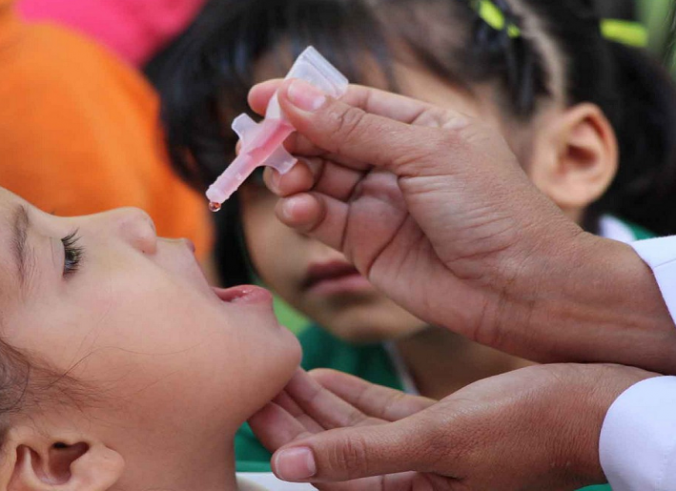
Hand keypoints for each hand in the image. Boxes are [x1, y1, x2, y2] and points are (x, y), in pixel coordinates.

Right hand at [248, 80, 675, 372]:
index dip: (303, 100)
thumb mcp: (424, 152)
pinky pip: (321, 219)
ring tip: (289, 182)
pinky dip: (302, 212)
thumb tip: (292, 97)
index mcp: (417, 127)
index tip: (259, 99)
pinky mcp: (365, 244)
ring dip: (293, 177)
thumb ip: (354, 128)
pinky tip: (299, 210)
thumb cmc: (490, 210)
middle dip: (291, 141)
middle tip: (261, 147)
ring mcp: (377, 204)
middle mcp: (393, 163)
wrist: (519, 289)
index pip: (347, 104)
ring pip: (316, 180)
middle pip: (324, 140)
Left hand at [249, 365, 655, 490]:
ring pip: (356, 429)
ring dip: (319, 402)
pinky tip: (324, 376)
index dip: (288, 438)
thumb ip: (362, 454)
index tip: (254, 403)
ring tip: (283, 371)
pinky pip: (385, 416)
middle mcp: (416, 484)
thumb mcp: (438, 441)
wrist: (596, 407)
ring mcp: (428, 457)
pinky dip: (355, 397)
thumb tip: (294, 464)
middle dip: (296, 415)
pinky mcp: (443, 431)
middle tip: (258, 380)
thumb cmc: (529, 428)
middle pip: (336, 449)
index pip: (329, 472)